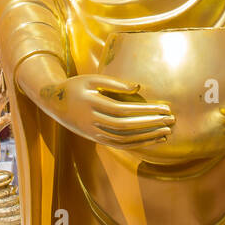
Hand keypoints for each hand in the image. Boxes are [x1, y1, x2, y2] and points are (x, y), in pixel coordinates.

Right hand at [39, 74, 174, 148]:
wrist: (54, 103)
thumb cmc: (75, 86)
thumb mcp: (91, 79)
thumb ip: (114, 83)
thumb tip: (137, 87)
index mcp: (92, 105)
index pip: (124, 111)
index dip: (145, 111)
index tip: (164, 108)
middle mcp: (93, 123)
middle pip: (127, 127)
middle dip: (151, 124)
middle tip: (171, 121)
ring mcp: (94, 134)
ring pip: (124, 140)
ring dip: (146, 137)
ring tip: (166, 133)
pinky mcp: (97, 140)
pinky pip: (119, 145)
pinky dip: (137, 144)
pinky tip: (151, 140)